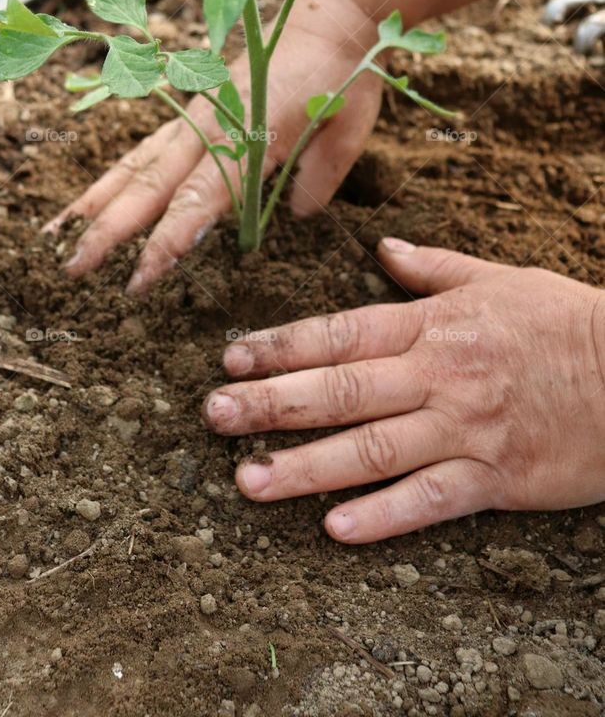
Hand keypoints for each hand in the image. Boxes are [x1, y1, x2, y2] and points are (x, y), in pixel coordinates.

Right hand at [46, 0, 381, 292]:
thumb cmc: (342, 75)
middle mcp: (208, 126)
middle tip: (73, 270)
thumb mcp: (349, 126)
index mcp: (247, 134)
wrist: (327, 16)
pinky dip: (112, 179)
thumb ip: (320, 174)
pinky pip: (142, 151)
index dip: (166, 240)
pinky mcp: (188, 112)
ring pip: (134, 166)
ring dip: (94, 203)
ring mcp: (192, 117)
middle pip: (149, 184)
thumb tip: (296, 214)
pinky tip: (87, 204)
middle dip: (109, 230)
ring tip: (53, 237)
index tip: (139, 277)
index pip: (198, 199)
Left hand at [203, 240, 604, 541]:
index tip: (230, 356)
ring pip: (370, 450)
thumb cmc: (566, 321)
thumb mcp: (499, 278)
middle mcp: (437, 375)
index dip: (280, 345)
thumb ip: (433, 268)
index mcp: (432, 325)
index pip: (339, 332)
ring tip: (247, 482)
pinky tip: (336, 530)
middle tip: (213, 415)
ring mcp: (465, 428)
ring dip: (304, 467)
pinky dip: (384, 516)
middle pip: (339, 390)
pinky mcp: (497, 477)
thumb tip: (383, 250)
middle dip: (269, 403)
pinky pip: (431, 501)